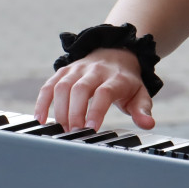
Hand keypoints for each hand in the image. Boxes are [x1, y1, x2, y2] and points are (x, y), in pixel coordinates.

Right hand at [34, 48, 154, 131]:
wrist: (116, 53)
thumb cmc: (126, 81)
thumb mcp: (140, 94)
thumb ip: (142, 109)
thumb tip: (148, 123)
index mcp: (116, 78)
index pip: (105, 92)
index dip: (96, 109)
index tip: (91, 128)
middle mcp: (95, 71)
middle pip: (80, 88)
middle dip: (75, 112)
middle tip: (74, 133)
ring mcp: (77, 69)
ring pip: (63, 86)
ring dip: (59, 110)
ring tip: (61, 130)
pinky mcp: (64, 71)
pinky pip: (49, 85)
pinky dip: (42, 101)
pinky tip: (40, 119)